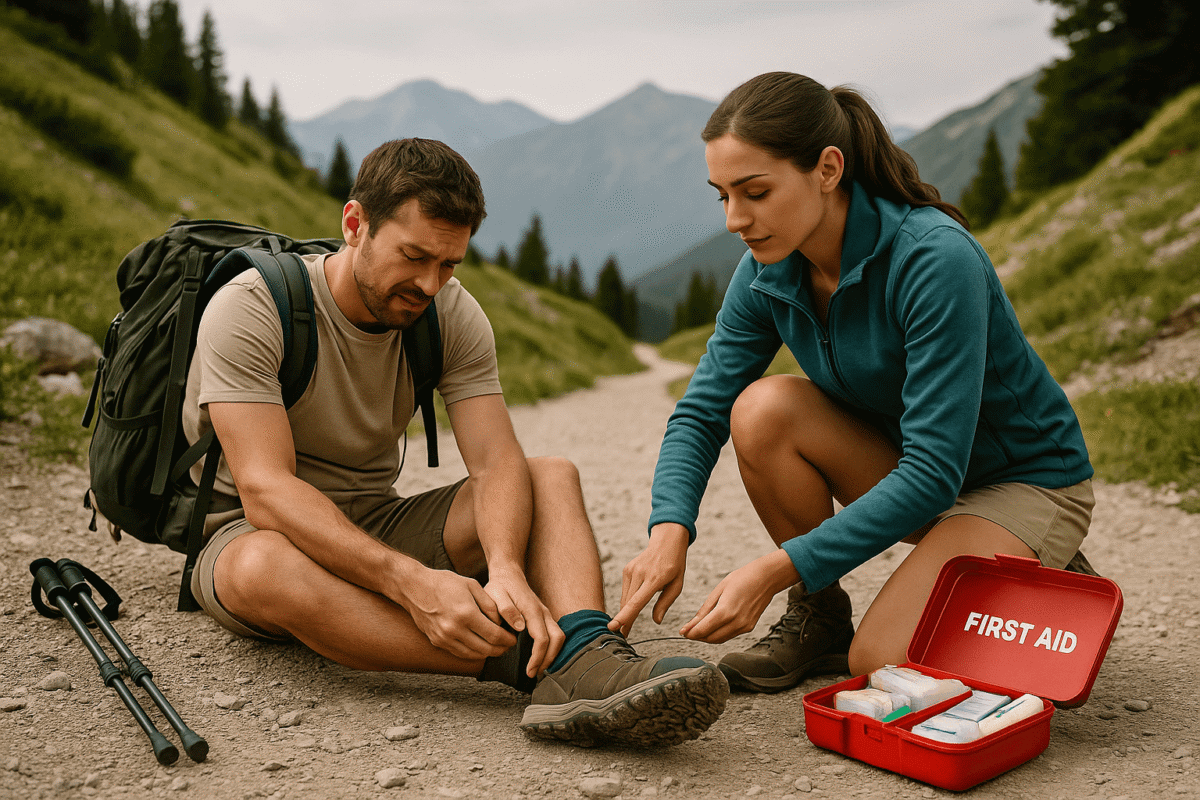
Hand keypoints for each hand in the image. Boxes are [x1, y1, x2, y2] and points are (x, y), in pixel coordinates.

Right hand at [404, 568, 516, 660]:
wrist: (414, 587)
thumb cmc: (444, 582)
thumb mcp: (472, 585)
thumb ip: (489, 604)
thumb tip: (500, 622)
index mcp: (466, 614)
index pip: (494, 635)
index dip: (507, 640)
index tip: (513, 638)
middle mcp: (454, 629)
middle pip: (485, 649)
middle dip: (501, 649)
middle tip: (508, 645)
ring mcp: (444, 638)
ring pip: (473, 654)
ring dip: (488, 653)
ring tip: (497, 647)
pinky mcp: (437, 641)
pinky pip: (459, 653)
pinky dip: (473, 653)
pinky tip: (480, 647)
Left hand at [483, 566, 564, 676]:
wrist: (508, 574)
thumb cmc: (500, 586)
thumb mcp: (495, 595)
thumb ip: (506, 609)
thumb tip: (520, 627)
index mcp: (532, 610)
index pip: (542, 638)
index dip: (538, 657)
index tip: (529, 670)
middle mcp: (543, 612)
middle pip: (557, 639)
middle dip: (549, 659)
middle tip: (535, 674)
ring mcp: (546, 614)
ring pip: (559, 637)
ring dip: (552, 655)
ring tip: (538, 669)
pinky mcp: (544, 617)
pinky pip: (555, 634)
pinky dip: (551, 648)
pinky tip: (540, 658)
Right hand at [608, 523, 689, 636]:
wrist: (667, 542)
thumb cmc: (675, 565)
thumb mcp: (677, 585)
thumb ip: (665, 603)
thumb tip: (656, 621)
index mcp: (655, 579)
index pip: (636, 602)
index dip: (625, 616)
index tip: (614, 627)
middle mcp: (640, 574)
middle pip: (628, 603)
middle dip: (624, 620)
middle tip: (624, 636)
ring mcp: (631, 570)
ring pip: (625, 598)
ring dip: (627, 611)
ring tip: (629, 622)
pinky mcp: (627, 569)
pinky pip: (626, 590)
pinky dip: (629, 599)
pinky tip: (637, 597)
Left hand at [680, 550, 799, 643]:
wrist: (766, 578)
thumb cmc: (743, 578)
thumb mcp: (718, 590)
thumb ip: (704, 610)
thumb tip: (690, 625)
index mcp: (726, 611)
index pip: (703, 630)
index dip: (690, 633)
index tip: (683, 632)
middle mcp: (736, 622)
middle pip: (711, 638)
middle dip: (697, 637)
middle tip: (689, 631)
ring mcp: (744, 626)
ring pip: (720, 639)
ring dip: (708, 637)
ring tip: (699, 629)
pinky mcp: (749, 627)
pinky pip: (730, 635)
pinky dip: (719, 634)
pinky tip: (714, 626)